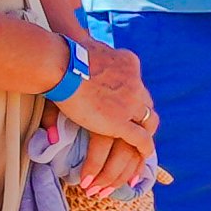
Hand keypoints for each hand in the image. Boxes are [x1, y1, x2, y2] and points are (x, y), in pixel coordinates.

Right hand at [50, 27, 155, 164]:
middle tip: (139, 136)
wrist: (63, 62)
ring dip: (143, 140)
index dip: (136, 102)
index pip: (138, 87)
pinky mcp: (121, 121)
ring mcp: (131, 102)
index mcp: (128, 63)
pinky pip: (141, 141)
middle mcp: (135, 82)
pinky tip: (140, 158)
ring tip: (139, 153)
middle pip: (147, 106)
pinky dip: (143, 151)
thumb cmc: (63, 55)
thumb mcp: (81, 52)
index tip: (132, 112)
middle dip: (144, 122)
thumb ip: (79, 71)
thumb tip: (68, 78)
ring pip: (147, 126)